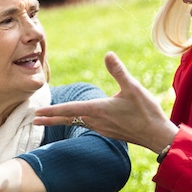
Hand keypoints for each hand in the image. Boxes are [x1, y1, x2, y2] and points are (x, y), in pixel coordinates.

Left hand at [34, 52, 177, 152]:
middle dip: (50, 119)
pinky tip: (78, 119)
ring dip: (62, 120)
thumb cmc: (146, 112)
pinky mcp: (109, 131)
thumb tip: (108, 54)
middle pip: (68, 119)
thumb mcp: (133, 88)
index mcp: (98, 110)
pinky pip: (87, 125)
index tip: (37, 113)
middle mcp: (96, 121)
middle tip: (34, 119)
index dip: (52, 111)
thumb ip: (119, 72)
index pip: (69, 110)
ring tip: (49, 119)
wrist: (157, 136)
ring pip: (77, 122)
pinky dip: (76, 121)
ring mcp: (102, 128)